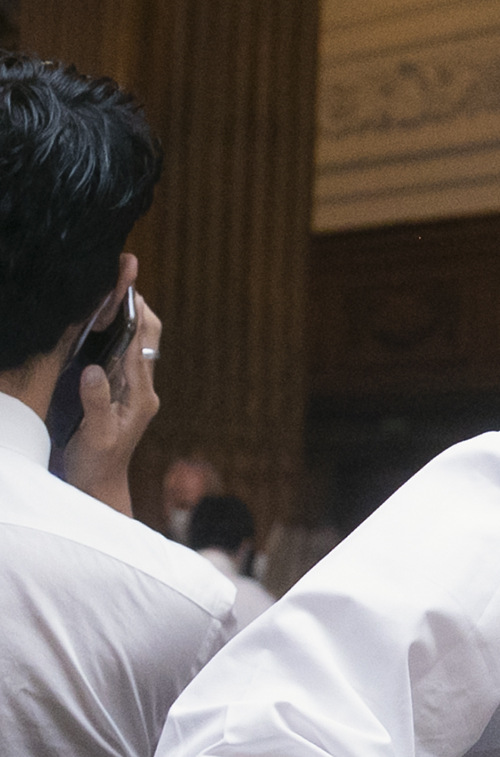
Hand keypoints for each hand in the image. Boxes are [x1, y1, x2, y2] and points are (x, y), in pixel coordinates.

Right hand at [58, 255, 160, 517]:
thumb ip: (96, 402)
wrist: (100, 485)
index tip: (128, 278)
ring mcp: (134, 388)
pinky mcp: (120, 391)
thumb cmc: (98, 462)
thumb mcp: (96, 433)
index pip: (142, 342)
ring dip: (127, 314)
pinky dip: (115, 332)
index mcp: (141, 394)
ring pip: (136, 342)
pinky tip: (100, 318)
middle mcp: (143, 387)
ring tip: (110, 285)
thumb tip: (94, 371)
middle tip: (120, 272)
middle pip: (147, 335)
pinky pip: (123, 353)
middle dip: (137, 304)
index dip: (136, 309)